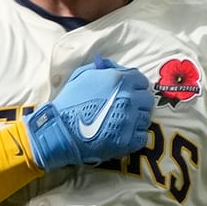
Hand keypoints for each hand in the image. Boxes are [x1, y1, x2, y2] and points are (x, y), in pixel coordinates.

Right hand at [22, 57, 155, 170]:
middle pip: (147, 100)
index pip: (141, 80)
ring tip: (122, 123)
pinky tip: (123, 135)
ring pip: (145, 118)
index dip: (134, 87)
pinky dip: (135, 137)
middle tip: (125, 109)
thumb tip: (112, 65)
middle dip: (138, 103)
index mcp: (119, 80)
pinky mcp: (127, 140)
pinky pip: (142, 137)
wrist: (59, 130)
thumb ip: (102, 68)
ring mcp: (129, 120)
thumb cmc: (69, 102)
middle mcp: (128, 98)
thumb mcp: (82, 76)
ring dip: (136, 120)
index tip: (127, 93)